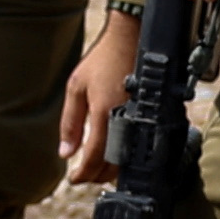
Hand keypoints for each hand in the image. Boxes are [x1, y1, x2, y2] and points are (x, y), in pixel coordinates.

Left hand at [59, 3, 141, 182]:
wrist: (132, 39)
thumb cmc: (103, 60)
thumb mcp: (76, 87)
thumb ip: (70, 123)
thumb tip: (65, 152)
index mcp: (104, 112)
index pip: (94, 156)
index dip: (83, 173)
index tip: (73, 179)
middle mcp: (125, 118)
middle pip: (114, 164)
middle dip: (96, 175)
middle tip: (83, 176)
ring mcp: (142, 117)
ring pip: (129, 159)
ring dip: (112, 170)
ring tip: (96, 169)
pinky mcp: (153, 114)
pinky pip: (141, 145)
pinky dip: (127, 157)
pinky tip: (116, 155)